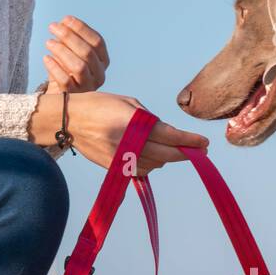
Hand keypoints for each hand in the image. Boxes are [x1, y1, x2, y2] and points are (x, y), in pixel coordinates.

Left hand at [43, 15, 108, 91]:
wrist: (60, 98)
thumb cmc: (66, 70)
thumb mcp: (70, 52)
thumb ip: (70, 37)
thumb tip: (64, 22)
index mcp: (102, 61)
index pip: (97, 41)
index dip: (82, 28)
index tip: (65, 19)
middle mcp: (99, 74)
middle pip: (87, 52)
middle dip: (69, 36)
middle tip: (52, 26)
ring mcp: (88, 87)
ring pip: (79, 67)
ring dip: (62, 51)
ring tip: (48, 42)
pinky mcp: (74, 96)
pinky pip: (66, 81)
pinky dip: (55, 68)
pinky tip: (46, 58)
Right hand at [65, 92, 209, 172]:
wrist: (70, 121)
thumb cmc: (102, 105)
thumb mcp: (130, 104)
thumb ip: (151, 120)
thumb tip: (170, 135)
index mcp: (134, 123)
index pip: (170, 136)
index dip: (191, 141)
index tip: (205, 144)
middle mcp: (129, 143)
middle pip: (167, 155)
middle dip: (186, 153)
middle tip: (201, 151)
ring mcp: (122, 159)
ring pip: (157, 164)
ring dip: (168, 157)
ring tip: (171, 148)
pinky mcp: (115, 168)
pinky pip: (143, 170)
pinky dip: (152, 163)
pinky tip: (151, 154)